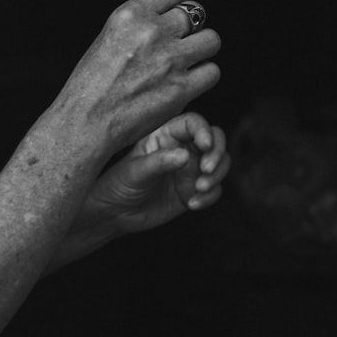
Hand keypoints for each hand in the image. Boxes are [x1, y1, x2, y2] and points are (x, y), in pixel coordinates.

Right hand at [46, 0, 220, 157]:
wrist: (86, 121)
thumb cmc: (91, 84)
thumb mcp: (108, 38)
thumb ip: (138, 25)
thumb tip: (168, 19)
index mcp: (129, 15)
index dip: (175, 5)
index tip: (171, 19)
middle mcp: (152, 32)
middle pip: (195, 15)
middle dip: (188, 30)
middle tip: (177, 46)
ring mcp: (170, 60)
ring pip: (211, 41)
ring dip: (200, 51)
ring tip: (185, 62)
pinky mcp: (182, 88)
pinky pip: (212, 71)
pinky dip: (202, 77)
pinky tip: (185, 83)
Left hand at [84, 112, 230, 234]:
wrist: (115, 213)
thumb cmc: (119, 184)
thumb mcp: (135, 171)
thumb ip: (159, 162)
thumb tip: (185, 155)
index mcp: (165, 135)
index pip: (193, 123)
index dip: (204, 130)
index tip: (205, 145)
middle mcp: (181, 149)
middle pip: (215, 140)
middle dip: (218, 153)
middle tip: (206, 169)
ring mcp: (189, 170)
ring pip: (220, 164)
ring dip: (217, 175)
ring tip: (199, 188)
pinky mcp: (193, 190)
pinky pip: (214, 189)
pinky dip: (210, 196)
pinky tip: (192, 204)